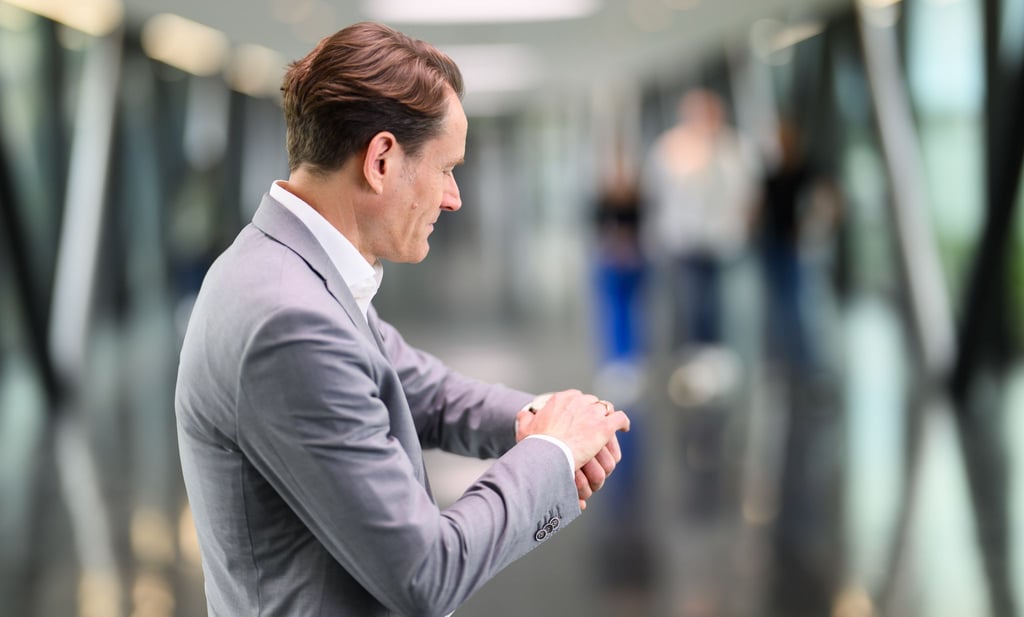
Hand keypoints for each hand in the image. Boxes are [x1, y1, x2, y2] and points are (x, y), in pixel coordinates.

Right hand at [517, 390, 629, 505]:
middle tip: (592, 424)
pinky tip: (624, 428)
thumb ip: (525, 418)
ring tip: (607, 427)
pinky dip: (623, 423)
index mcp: (561, 399)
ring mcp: (593, 414)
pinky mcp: (604, 428)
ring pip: (606, 409)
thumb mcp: (525, 428)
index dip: (579, 407)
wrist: (548, 453)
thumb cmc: (536, 443)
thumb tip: (524, 414)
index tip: (578, 415)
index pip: (576, 397)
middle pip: (592, 402)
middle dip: (592, 412)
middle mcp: (579, 402)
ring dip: (606, 418)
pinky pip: (619, 419)